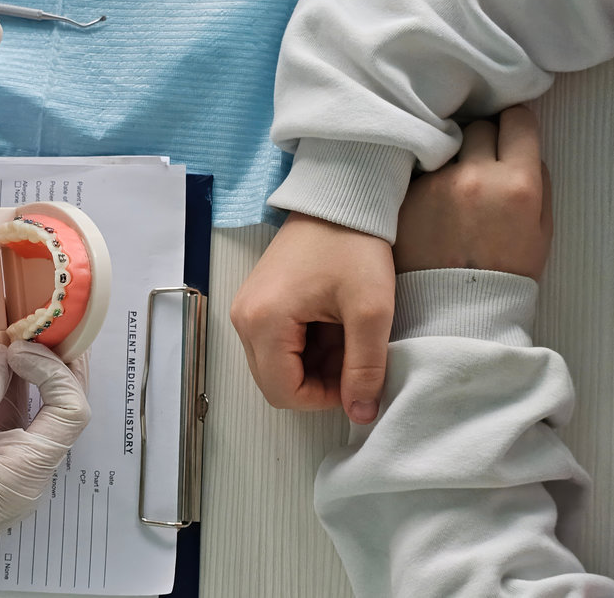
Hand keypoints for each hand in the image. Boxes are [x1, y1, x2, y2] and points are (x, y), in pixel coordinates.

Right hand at [0, 341, 89, 597]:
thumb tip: (0, 354)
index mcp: (27, 473)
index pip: (70, 409)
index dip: (54, 370)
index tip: (16, 346)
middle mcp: (23, 470)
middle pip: (54, 406)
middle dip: (43, 363)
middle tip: (22, 323)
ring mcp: (0, 467)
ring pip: (23, 409)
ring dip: (11, 372)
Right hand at [231, 212, 394, 423]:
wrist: (337, 199)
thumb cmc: (354, 247)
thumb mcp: (371, 311)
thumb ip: (366, 368)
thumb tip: (362, 414)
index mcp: (263, 323)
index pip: (284, 393)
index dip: (324, 398)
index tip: (357, 377)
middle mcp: (242, 319)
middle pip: (275, 382)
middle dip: (317, 381)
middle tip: (353, 355)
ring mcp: (245, 309)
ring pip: (275, 365)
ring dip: (312, 364)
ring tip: (344, 335)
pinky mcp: (254, 302)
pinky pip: (274, 343)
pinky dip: (304, 346)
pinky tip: (330, 324)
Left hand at [395, 106, 551, 277]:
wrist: (453, 310)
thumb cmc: (502, 273)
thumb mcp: (540, 229)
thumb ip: (537, 180)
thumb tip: (523, 146)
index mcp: (517, 184)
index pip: (517, 119)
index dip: (513, 126)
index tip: (508, 134)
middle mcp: (475, 177)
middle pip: (477, 128)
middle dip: (480, 141)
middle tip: (479, 166)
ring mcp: (435, 185)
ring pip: (443, 148)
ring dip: (449, 160)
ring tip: (450, 190)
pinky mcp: (404, 196)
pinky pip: (417, 171)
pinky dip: (423, 180)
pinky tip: (429, 204)